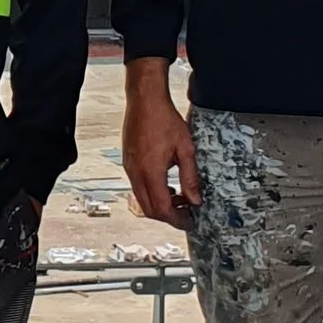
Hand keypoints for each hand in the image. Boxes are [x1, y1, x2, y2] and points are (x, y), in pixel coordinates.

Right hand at [121, 59, 197, 228]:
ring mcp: (129, 168)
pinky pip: (137, 186)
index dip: (176, 219)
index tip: (188, 222)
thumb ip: (190, 177)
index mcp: (151, 171)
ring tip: (179, 197)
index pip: (162, 208)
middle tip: (186, 213)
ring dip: (159, 204)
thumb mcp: (186, 149)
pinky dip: (152, 192)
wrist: (145, 100)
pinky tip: (166, 184)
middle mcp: (136, 172)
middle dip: (168, 215)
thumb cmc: (164, 119)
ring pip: (142, 199)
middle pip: (149, 209)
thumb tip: (195, 199)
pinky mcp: (128, 162)